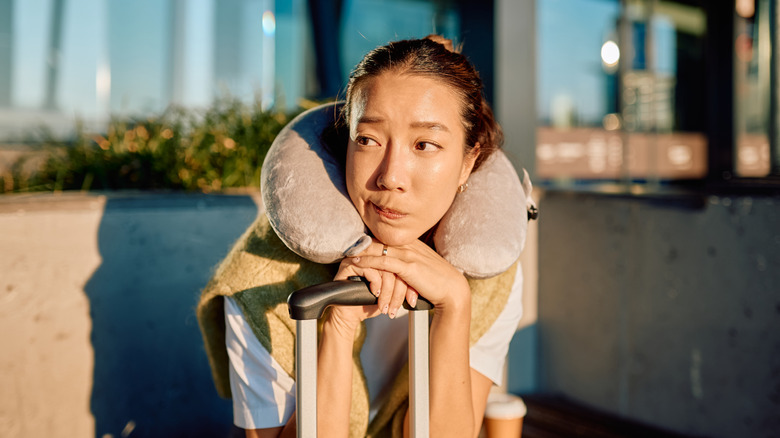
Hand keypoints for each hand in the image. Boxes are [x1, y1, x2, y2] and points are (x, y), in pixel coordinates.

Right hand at [330, 240, 414, 330]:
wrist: (351, 315)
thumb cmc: (371, 303)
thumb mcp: (393, 293)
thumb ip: (404, 283)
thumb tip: (421, 284)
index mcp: (384, 258)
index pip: (402, 264)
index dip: (409, 282)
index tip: (413, 299)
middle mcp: (372, 254)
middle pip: (394, 265)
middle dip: (400, 288)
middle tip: (404, 303)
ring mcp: (360, 257)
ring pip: (384, 268)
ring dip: (388, 289)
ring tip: (387, 304)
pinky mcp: (349, 263)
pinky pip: (369, 269)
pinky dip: (375, 283)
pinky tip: (375, 293)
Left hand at [348, 239, 470, 314]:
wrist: (452, 290)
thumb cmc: (438, 282)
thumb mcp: (422, 268)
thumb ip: (409, 264)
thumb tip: (397, 269)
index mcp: (413, 244)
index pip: (387, 237)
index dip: (370, 238)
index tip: (356, 240)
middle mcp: (410, 245)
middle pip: (380, 238)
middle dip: (362, 241)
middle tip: (346, 244)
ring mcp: (409, 254)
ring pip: (378, 248)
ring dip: (360, 250)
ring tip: (346, 252)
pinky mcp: (409, 267)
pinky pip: (384, 261)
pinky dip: (368, 260)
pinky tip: (357, 261)